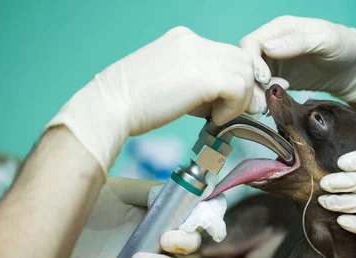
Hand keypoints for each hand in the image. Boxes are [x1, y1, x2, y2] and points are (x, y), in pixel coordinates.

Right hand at [46, 27, 258, 175]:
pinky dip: (233, 108)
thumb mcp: (169, 84)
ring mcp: (199, 55)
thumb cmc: (133, 104)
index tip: (223, 104)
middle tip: (229, 113)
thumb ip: (197, 85)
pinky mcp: (204, 75)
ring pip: (245, 71)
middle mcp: (193, 41)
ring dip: (239, 99)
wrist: (110, 106)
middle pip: (241, 59)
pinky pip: (239, 88)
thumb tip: (224, 101)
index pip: (226, 54)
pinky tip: (214, 119)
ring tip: (217, 116)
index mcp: (183, 40)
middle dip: (243, 89)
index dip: (231, 80)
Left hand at [67, 177, 200, 257]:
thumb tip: (180, 197)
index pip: (196, 218)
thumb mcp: (121, 190)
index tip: (209, 220)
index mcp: (162, 214)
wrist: (55, 228)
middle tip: (164, 239)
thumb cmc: (88, 205)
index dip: (210, 219)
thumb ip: (152, 192)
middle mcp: (159, 239)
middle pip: (192, 246)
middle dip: (186, 243)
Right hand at [240, 16, 355, 103]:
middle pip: (247, 61)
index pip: (251, 42)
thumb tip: (267, 47)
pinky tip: (277, 99)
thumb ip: (297, 42)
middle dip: (250, 81)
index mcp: (281, 28)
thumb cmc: (345, 46)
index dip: (252, 62)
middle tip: (262, 99)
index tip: (264, 79)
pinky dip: (264, 95)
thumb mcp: (325, 40)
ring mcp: (275, 61)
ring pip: (252, 76)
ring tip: (269, 102)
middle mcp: (273, 43)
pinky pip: (262, 87)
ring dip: (255, 91)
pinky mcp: (278, 78)